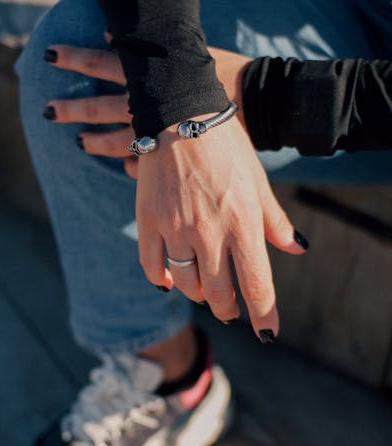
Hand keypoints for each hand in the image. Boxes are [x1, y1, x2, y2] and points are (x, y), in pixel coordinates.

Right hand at [43, 43, 307, 339]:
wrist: (181, 114)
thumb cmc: (227, 147)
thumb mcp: (258, 182)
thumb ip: (276, 220)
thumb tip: (297, 249)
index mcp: (243, 221)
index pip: (257, 285)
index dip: (264, 315)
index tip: (268, 332)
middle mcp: (209, 231)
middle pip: (219, 294)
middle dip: (229, 309)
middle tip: (231, 309)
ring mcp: (175, 227)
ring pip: (186, 284)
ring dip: (198, 295)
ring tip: (204, 291)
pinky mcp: (148, 220)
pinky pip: (151, 265)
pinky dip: (161, 279)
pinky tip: (169, 280)